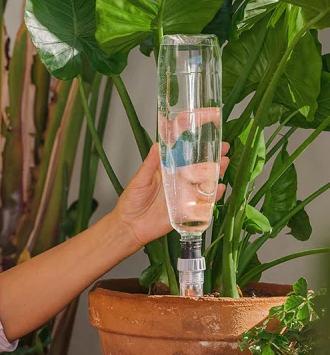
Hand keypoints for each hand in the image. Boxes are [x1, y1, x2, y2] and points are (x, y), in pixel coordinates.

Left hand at [113, 142, 229, 250]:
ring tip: (223, 163)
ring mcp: (184, 194)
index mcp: (168, 169)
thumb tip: (157, 145)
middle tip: (223, 147)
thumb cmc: (131, 202)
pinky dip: (212, 196)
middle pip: (200, 165)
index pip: (184, 151)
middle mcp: (179, 179)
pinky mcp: (187, 209)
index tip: (207, 128)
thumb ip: (150, 164)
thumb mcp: (139, 180)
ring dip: (216, 172)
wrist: (130, 226)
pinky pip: (203, 202)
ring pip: (205, 181)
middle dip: (213, 155)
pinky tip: (218, 188)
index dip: (196, 140)